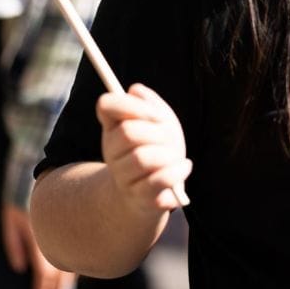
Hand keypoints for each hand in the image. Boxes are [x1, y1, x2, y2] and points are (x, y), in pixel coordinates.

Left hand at [2, 203, 75, 288]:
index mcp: (41, 241)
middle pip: (61, 273)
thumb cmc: (20, 195)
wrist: (43, 171)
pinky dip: (75, 263)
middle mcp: (59, 240)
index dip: (43, 288)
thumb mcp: (10, 219)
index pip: (45, 273)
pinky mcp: (78, 227)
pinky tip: (73, 270)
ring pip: (73, 262)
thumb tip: (18, 268)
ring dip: (68, 280)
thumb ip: (13, 244)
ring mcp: (71, 234)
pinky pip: (79, 250)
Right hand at [97, 83, 191, 218]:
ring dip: (168, 154)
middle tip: (169, 137)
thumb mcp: (156, 124)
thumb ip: (148, 104)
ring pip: (142, 158)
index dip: (131, 104)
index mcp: (113, 129)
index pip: (106, 105)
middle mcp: (112, 153)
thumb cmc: (156, 152)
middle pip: (129, 132)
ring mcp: (123, 178)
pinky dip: (178, 171)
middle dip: (158, 131)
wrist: (147, 197)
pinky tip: (184, 167)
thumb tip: (135, 90)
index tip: (154, 113)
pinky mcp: (141, 198)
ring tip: (176, 156)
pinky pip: (160, 180)